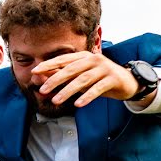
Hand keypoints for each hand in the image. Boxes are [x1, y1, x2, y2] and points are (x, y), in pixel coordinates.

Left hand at [33, 51, 152, 108]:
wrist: (127, 82)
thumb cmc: (98, 80)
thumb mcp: (79, 78)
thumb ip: (62, 77)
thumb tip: (39, 79)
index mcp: (83, 56)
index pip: (63, 59)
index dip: (48, 65)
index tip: (34, 71)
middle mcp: (93, 59)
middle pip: (71, 69)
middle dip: (55, 79)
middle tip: (42, 90)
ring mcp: (104, 68)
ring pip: (82, 80)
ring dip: (67, 91)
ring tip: (56, 101)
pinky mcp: (113, 79)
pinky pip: (98, 88)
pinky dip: (87, 96)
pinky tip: (78, 104)